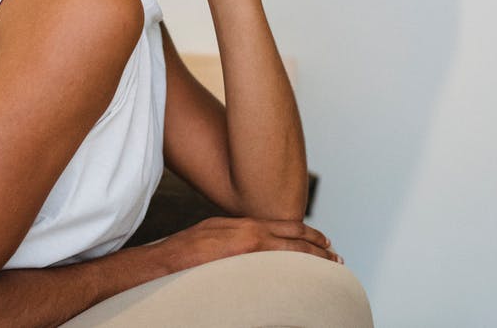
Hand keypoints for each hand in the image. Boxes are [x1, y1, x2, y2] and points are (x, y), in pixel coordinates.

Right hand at [155, 216, 341, 272]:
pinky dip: (298, 263)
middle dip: (317, 244)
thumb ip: (232, 240)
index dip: (305, 232)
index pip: (281, 225)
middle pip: (292, 233)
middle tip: (335, 254)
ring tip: (332, 264)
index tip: (322, 239)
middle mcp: (247, 227)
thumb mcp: (210, 237)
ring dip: (314, 255)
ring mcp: (246, 239)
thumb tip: (245, 252)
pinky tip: (310, 273)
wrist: (161, 260)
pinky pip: (278, 259)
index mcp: (240, 223)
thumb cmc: (179, 254)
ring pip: (291, 246)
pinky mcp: (243, 253)